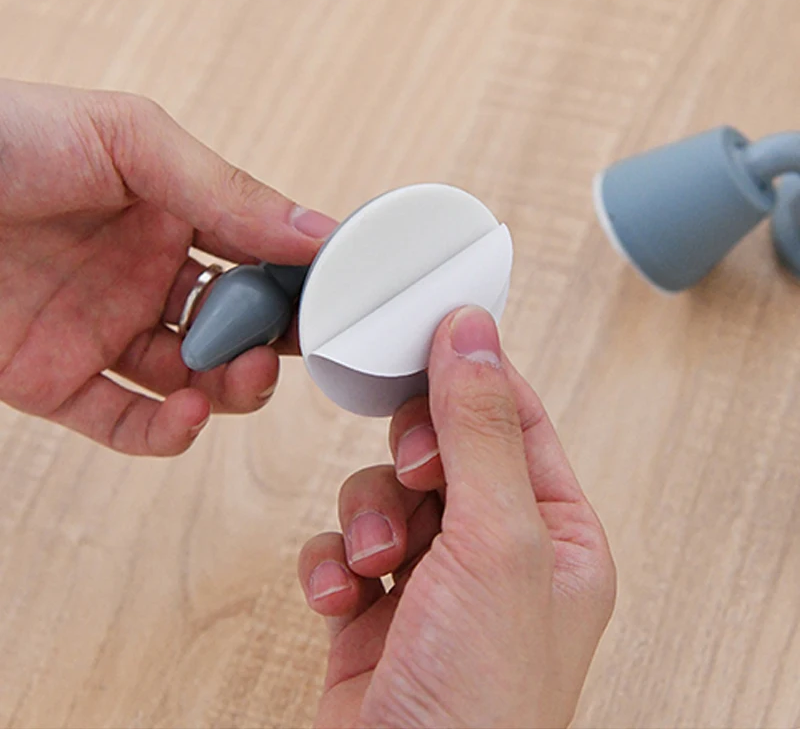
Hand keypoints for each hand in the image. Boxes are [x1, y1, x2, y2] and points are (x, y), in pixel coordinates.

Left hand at [0, 79, 336, 454]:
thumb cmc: (2, 137)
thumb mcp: (128, 141)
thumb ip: (226, 192)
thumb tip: (318, 233)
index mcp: (169, 212)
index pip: (255, 257)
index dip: (294, 283)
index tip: (329, 301)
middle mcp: (141, 275)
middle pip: (231, 328)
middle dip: (267, 344)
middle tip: (282, 344)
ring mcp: (100, 330)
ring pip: (192, 380)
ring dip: (228, 388)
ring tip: (240, 376)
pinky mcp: (52, 380)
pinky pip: (125, 420)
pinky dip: (165, 431)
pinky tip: (186, 413)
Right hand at [299, 307, 615, 727]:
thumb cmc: (479, 702)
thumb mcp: (494, 541)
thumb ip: (479, 429)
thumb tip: (471, 332)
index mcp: (554, 534)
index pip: (515, 419)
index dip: (473, 374)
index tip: (432, 330)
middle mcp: (497, 554)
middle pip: (443, 449)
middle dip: (414, 460)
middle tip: (415, 478)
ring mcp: (433, 582)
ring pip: (386, 493)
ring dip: (367, 519)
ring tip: (373, 565)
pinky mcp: (374, 611)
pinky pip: (343, 548)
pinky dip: (333, 564)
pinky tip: (344, 599)